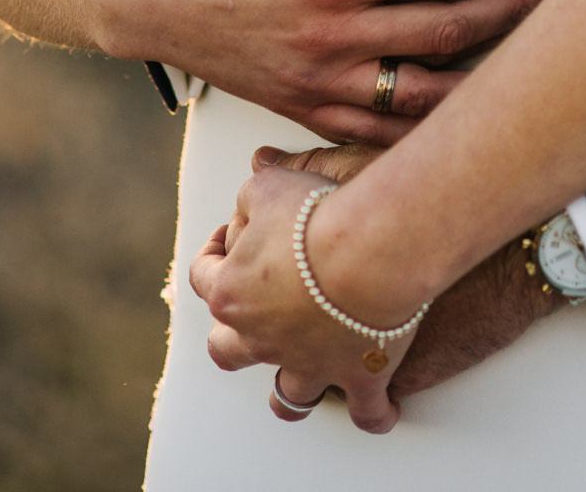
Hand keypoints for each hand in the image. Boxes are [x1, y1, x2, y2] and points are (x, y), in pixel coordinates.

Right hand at [101, 0, 549, 142]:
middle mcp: (330, 39)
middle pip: (446, 34)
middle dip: (511, 13)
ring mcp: (318, 85)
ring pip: (425, 96)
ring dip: (487, 78)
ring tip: (531, 57)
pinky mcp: (305, 113)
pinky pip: (382, 132)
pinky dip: (431, 126)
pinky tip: (469, 110)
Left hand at [190, 158, 415, 432]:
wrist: (372, 250)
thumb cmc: (318, 216)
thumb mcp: (270, 186)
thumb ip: (254, 187)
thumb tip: (254, 170)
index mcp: (232, 292)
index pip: (203, 276)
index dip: (212, 252)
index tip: (228, 234)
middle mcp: (262, 339)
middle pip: (228, 350)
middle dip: (234, 334)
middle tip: (253, 312)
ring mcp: (309, 365)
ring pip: (288, 396)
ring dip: (290, 389)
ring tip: (297, 381)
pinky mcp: (358, 377)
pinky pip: (366, 412)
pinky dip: (376, 414)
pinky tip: (383, 412)